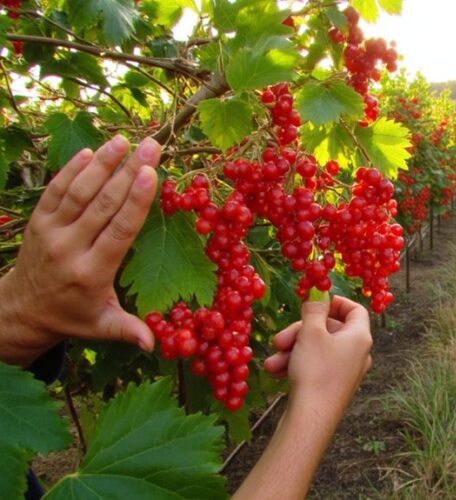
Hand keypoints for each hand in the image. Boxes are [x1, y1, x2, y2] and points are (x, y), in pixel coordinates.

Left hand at [0, 135, 160, 365]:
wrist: (21, 310)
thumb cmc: (72, 316)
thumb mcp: (100, 326)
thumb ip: (127, 330)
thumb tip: (154, 345)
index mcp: (91, 273)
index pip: (118, 230)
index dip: (136, 200)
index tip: (151, 174)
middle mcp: (69, 248)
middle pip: (102, 203)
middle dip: (128, 172)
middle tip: (150, 145)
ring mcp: (50, 232)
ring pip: (78, 191)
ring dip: (102, 163)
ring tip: (123, 139)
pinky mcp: (37, 222)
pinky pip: (56, 191)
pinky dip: (72, 170)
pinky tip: (92, 152)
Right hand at [264, 295, 372, 415]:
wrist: (312, 419)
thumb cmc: (315, 370)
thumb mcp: (311, 332)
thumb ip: (314, 308)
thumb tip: (319, 291)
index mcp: (360, 337)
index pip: (355, 309)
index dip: (335, 302)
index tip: (313, 302)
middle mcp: (358, 354)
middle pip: (329, 330)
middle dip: (300, 332)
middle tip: (279, 339)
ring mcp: (346, 372)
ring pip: (317, 350)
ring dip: (292, 351)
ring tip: (271, 362)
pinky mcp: (333, 387)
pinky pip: (315, 367)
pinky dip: (296, 365)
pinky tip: (275, 372)